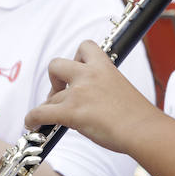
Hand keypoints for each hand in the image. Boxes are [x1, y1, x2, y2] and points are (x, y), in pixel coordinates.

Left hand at [25, 41, 161, 154]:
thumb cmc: (137, 115)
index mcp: (104, 67)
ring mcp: (78, 93)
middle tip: (61, 92)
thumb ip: (104, 87)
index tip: (79, 70)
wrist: (142, 129)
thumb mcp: (122, 89)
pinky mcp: (71, 112)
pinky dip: (32, 119)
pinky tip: (32, 124)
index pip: (84, 47)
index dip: (76, 57)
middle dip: (54, 78)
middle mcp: (89, 75)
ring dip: (50, 106)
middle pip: (56, 64)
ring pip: (51, 97)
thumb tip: (91, 100)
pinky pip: (40, 113)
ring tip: (52, 118)